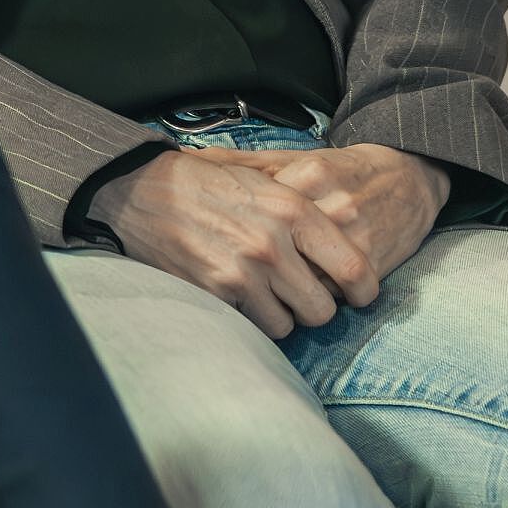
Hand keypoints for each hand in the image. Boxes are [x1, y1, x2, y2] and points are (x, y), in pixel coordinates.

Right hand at [89, 148, 378, 339]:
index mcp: (293, 210)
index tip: (360, 297)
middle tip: (301, 296)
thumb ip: (305, 213)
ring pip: (288, 325)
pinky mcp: (216, 292)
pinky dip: (248, 317)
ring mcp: (243, 272)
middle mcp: (273, 243)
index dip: (364, 291)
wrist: (143, 191)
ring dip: (280, 316)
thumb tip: (347, 248)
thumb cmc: (208, 185)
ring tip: (264, 294)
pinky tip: (236, 294)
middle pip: (322, 308)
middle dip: (315, 308)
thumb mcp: (264, 181)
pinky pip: (252, 326)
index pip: (353, 267)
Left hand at [213, 141, 446, 287]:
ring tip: (278, 285)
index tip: (227, 241)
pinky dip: (317, 294)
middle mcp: (330, 205)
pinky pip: (331, 292)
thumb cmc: (341, 172)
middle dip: (257, 269)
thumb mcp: (294, 159)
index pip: (255, 214)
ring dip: (287, 288)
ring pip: (303, 279)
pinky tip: (311, 287)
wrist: (411, 177)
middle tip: (246, 274)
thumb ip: (244, 162)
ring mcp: (354, 236)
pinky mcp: (373, 262)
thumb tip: (189, 157)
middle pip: (277, 254)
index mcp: (306, 175)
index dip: (236, 233)